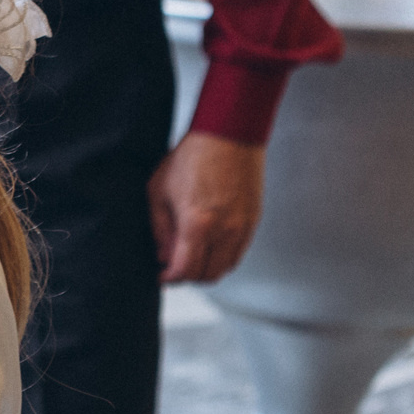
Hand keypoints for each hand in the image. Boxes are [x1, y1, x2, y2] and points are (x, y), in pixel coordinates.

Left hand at [149, 130, 265, 283]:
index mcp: (197, 224)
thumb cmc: (191, 157)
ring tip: (191, 256)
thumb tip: (163, 255)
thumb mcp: (159, 191)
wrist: (228, 135)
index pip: (185, 270)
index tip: (162, 276)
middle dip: (187, 276)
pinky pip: (239, 252)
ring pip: (226, 267)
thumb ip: (160, 229)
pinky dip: (222, 257)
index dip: (170, 278)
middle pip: (207, 275)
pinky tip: (209, 245)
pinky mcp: (254, 221)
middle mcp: (225, 230)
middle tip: (174, 267)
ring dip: (207, 268)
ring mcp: (243, 227)